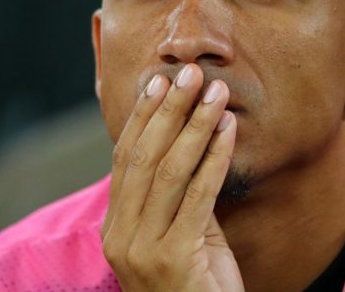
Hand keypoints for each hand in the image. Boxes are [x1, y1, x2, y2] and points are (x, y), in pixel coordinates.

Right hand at [101, 63, 243, 291]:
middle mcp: (121, 236)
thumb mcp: (182, 233)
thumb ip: (179, 194)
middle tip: (188, 73)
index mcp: (116, 226)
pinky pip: (198, 197)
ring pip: (167, 171)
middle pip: (142, 157)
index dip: (141, 117)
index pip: (125, 159)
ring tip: (214, 93)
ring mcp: (142, 250)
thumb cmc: (198, 284)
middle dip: (167, 110)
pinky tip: (228, 132)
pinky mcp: (172, 259)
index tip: (157, 81)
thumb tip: (190, 136)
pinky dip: (214, 159)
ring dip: (195, 126)